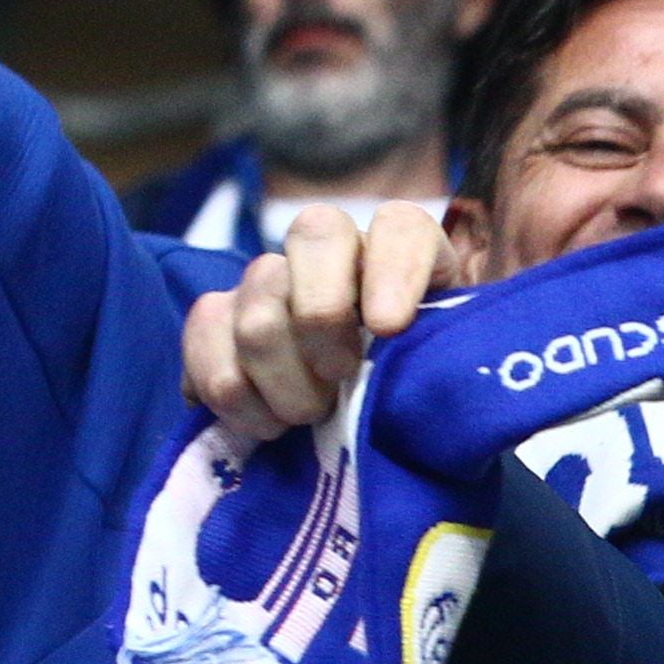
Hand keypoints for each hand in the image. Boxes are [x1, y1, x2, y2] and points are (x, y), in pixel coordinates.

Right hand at [183, 204, 462, 446]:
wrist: (353, 436)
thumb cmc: (410, 400)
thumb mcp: (447, 380)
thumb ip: (451, 365)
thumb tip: (459, 370)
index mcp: (402, 255)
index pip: (401, 227)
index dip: (394, 268)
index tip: (389, 328)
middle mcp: (330, 251)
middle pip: (313, 237)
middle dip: (323, 319)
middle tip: (341, 378)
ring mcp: (265, 281)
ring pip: (258, 309)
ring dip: (286, 383)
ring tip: (310, 418)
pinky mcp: (214, 320)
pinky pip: (203, 339)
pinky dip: (237, 397)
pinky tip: (268, 424)